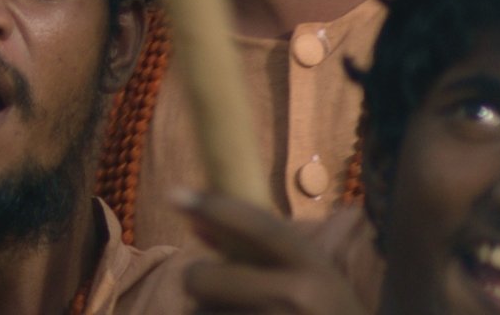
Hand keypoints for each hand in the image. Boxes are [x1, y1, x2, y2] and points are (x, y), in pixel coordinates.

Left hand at [181, 191, 367, 314]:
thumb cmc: (324, 310)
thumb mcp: (308, 273)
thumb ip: (256, 248)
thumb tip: (196, 225)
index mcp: (313, 266)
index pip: (258, 227)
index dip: (215, 208)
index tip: (175, 195)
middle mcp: (297, 296)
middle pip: (204, 277)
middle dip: (200, 279)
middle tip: (219, 288)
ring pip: (201, 312)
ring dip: (210, 312)